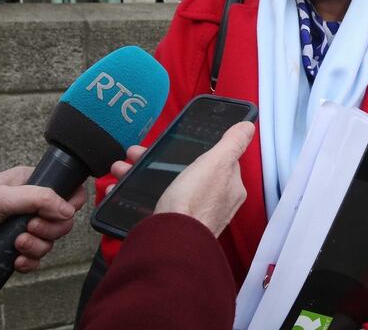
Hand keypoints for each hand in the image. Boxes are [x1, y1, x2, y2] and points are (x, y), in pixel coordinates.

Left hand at [0, 166, 85, 271]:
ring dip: (37, 246)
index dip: (67, 204)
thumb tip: (68, 210)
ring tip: (16, 244)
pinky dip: (29, 262)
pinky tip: (15, 261)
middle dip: (49, 229)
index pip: (66, 189)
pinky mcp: (14, 249)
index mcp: (29, 182)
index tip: (53, 213)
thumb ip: (37, 199)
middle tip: (27, 229)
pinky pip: (36, 259)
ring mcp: (22, 228)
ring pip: (50, 241)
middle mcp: (28, 204)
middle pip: (62, 220)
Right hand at [108, 122, 253, 235]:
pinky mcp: (173, 224)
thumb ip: (232, 143)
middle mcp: (215, 203)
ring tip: (120, 170)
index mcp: (230, 188)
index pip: (218, 160)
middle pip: (188, 171)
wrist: (171, 241)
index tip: (172, 143)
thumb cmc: (195, 200)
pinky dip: (137, 193)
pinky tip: (119, 189)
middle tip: (135, 154)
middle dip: (159, 161)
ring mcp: (194, 214)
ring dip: (140, 173)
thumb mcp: (216, 163)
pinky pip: (154, 202)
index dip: (196, 148)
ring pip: (167, 186)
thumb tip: (248, 126)